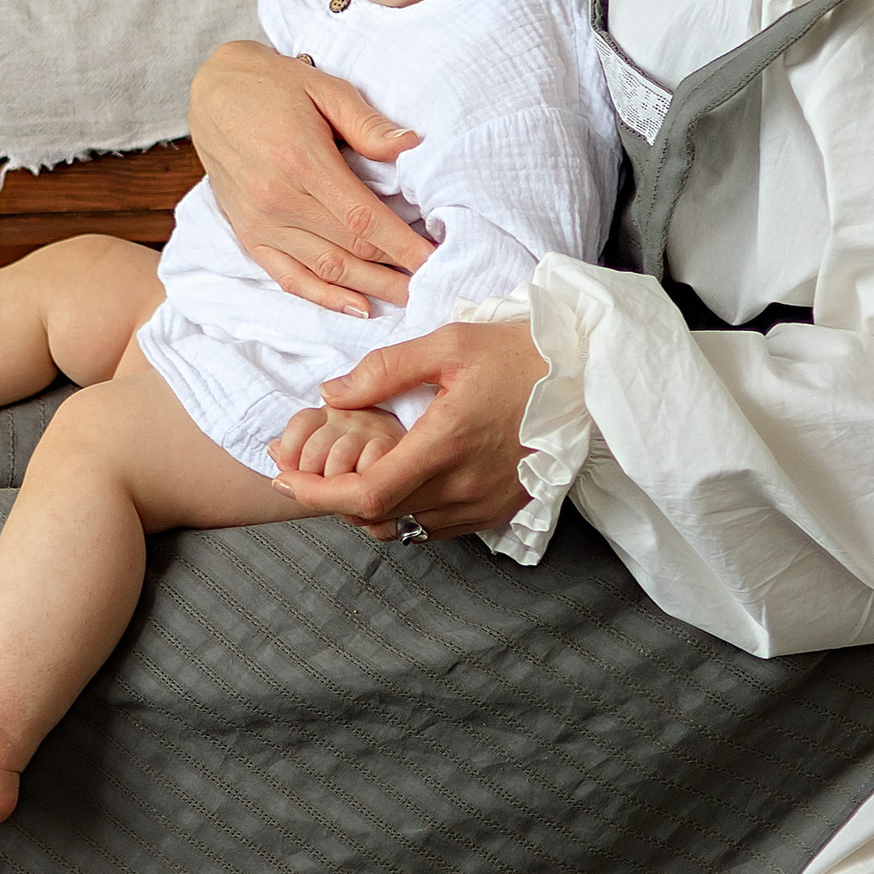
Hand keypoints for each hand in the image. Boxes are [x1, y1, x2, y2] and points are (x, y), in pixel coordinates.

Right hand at [186, 38, 434, 316]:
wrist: (213, 92)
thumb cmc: (274, 86)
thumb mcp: (325, 89)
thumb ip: (367, 124)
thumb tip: (412, 145)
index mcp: (302, 162)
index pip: (364, 219)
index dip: (404, 245)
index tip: (437, 259)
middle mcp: (278, 200)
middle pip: (351, 250)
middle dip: (398, 270)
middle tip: (436, 281)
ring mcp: (260, 223)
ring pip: (326, 270)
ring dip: (371, 289)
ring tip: (409, 297)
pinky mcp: (248, 234)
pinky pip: (289, 278)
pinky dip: (325, 298)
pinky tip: (360, 307)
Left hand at [269, 320, 544, 537]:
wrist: (587, 379)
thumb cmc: (518, 353)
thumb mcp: (448, 344)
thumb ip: (384, 370)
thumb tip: (331, 394)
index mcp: (445, 445)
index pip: (365, 494)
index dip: (316, 494)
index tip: (286, 477)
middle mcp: (463, 486)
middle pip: (377, 517)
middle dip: (330, 499)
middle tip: (302, 471)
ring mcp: (483, 505)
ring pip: (404, 528)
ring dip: (366, 510)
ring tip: (343, 477)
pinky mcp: (498, 512)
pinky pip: (434, 529)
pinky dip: (403, 514)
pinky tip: (392, 483)